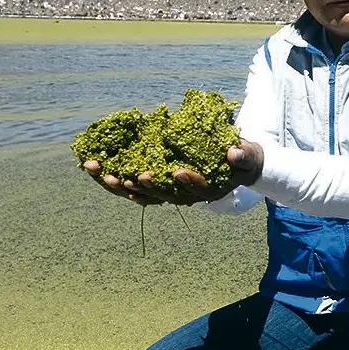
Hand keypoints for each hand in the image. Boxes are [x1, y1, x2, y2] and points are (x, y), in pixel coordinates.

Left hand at [81, 139, 264, 206]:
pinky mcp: (161, 186)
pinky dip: (120, 183)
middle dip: (145, 186)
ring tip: (102, 173)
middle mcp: (188, 196)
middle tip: (127, 176)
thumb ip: (243, 155)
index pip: (197, 191)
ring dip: (122, 186)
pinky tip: (102, 175)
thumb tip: (234, 152)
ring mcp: (172, 192)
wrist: (235, 165)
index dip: (187, 182)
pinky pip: (137, 189)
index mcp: (210, 190)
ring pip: (145, 195)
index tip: (177, 172)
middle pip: (164, 196)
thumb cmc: (242, 158)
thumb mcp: (246, 155)